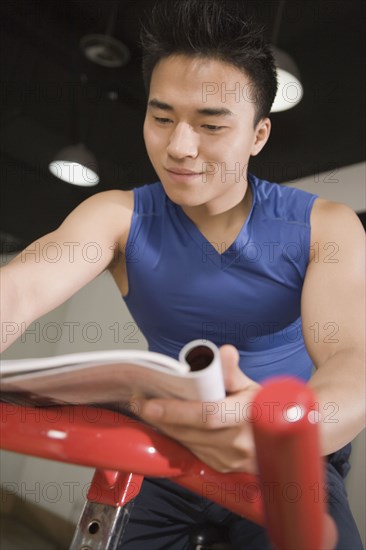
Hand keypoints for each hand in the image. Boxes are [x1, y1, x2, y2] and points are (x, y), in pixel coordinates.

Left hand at [135, 345, 260, 472]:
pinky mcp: (220, 467)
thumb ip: (233, 371)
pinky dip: (175, 436)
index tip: (151, 403)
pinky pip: (191, 450)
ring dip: (164, 427)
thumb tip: (225, 352)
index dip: (177, 411)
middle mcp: (238, 443)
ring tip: (145, 409)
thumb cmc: (264, 409)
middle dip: (161, 417)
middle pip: (190, 431)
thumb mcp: (252, 386)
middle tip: (138, 402)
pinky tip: (163, 423)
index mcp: (247, 417)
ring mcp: (228, 459)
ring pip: (187, 442)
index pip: (207, 415)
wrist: (278, 441)